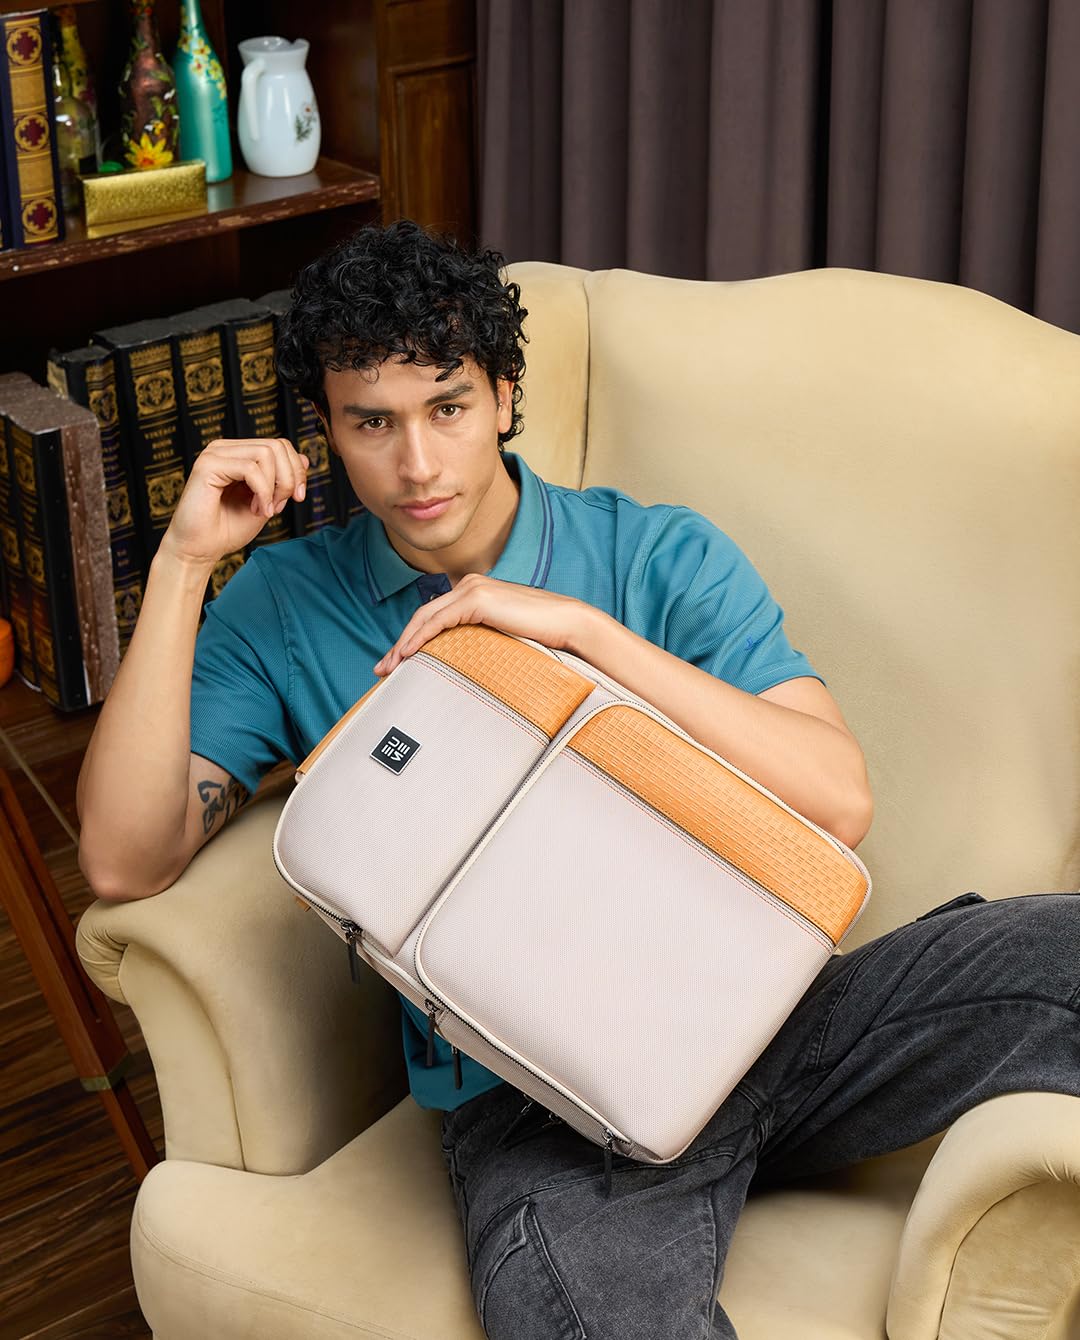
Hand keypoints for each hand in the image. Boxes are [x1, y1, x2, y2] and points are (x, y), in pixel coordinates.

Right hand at [158, 437, 308, 567]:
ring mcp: (215, 454)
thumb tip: (305, 459)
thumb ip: (282, 481)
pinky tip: (256, 510)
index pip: (279, 445)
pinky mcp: (208, 465)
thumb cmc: (227, 529)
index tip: (297, 497)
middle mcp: (225, 449)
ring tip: (265, 509)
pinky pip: (250, 468)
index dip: (296, 470)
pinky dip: (262, 492)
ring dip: (274, 486)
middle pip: (276, 445)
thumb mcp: (267, 502)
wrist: (199, 550)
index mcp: (238, 454)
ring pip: (266, 453)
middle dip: (289, 478)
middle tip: (280, 505)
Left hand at [373, 574, 592, 675]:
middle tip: (383, 669)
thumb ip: (480, 640)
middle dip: (400, 644)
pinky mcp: (476, 598)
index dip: (411, 639)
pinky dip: (419, 638)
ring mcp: (471, 588)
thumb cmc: (543, 636)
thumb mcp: (502, 638)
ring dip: (403, 643)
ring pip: (425, 618)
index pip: (433, 616)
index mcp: (474, 592)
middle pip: (423, 616)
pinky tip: (408, 655)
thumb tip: (462, 664)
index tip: (397, 663)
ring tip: (390, 667)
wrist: (568, 625)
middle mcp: (469, 585)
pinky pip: (437, 621)